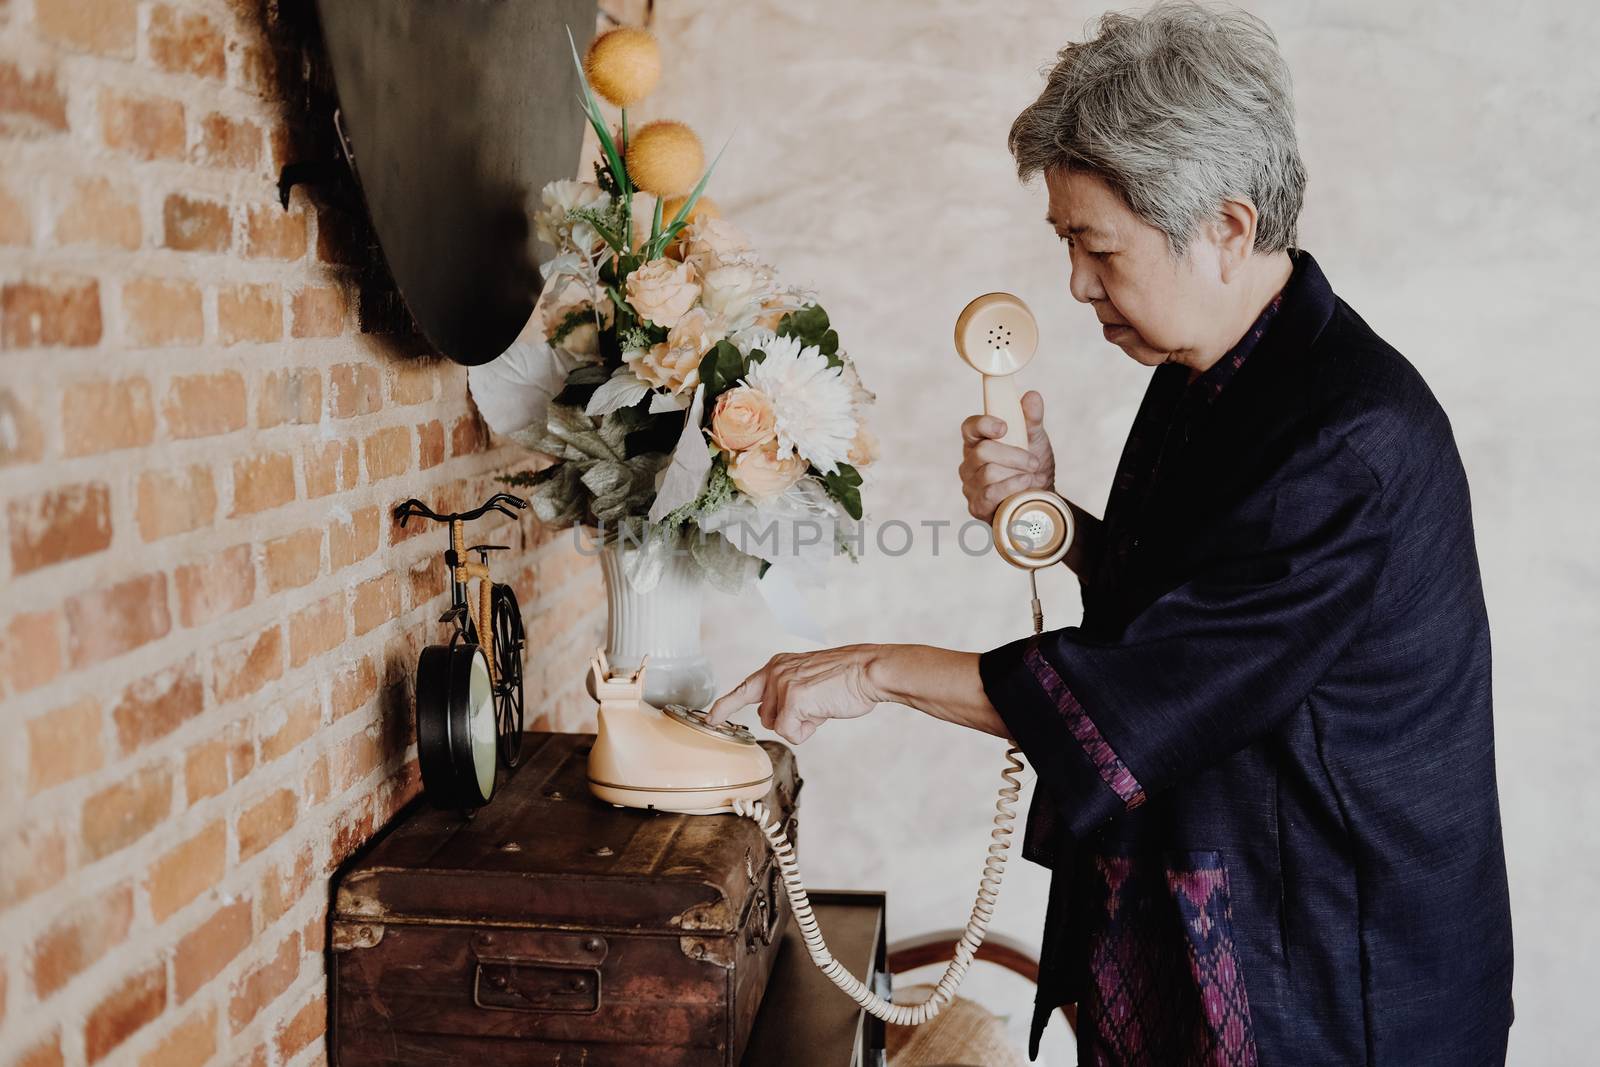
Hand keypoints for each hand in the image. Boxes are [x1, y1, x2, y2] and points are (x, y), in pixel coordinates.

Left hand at [705, 644, 881, 743]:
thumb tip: (775, 719)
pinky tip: (822, 711)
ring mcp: (781, 684)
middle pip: (766, 718)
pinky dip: (807, 729)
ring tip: (821, 705)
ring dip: (801, 724)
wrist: (867, 670)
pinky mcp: (792, 698)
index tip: (710, 718)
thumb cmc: (845, 679)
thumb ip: (786, 694)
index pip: (743, 688)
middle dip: (789, 720)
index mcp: (777, 666)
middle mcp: (774, 672)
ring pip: (778, 727)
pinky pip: (790, 732)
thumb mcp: (807, 680)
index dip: (725, 706)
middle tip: (816, 704)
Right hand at [958, 390, 1055, 522]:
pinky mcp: (976, 505)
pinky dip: (1013, 488)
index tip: (1004, 427)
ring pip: (988, 473)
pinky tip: (1026, 487)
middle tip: (1034, 461)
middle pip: (983, 451)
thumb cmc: (1033, 468)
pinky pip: (990, 494)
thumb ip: (1032, 419)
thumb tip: (1032, 396)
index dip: (984, 424)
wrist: (1040, 501)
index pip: (969, 427)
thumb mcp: (1036, 440)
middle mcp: (969, 462)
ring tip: (1032, 477)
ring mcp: (970, 485)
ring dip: (1017, 474)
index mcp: (979, 441)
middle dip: (1014, 455)